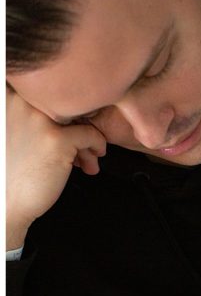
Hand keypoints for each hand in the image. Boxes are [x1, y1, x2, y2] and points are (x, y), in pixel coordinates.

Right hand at [6, 86, 106, 248]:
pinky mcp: (56, 139)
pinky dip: (96, 146)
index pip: (50, 92)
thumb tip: (68, 105)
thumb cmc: (9, 169)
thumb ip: (32, 112)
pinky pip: (91, 134)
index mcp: (8, 96)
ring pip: (79, 118)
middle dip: (74, 125)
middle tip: (77, 148)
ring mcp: (38, 118)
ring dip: (84, 138)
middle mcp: (19, 101)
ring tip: (83, 159)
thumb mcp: (14, 128)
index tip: (66, 130)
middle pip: (65, 103)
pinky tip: (92, 159)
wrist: (4, 203)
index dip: (63, 112)